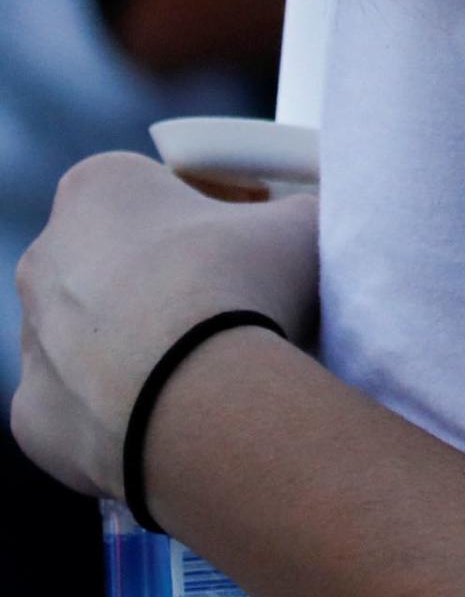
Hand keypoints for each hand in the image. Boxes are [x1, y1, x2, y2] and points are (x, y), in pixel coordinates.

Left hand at [12, 154, 315, 498]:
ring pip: (95, 333)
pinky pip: (84, 404)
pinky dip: (124, 406)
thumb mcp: (301, 220)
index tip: (257, 230)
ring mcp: (31, 340)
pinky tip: (174, 410)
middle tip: (236, 299)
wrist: (198, 400)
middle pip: (119, 256)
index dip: (218, 203)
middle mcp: (45, 256)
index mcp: (99, 189)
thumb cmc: (245, 286)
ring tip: (210, 361)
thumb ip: (290, 211)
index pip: (160, 183)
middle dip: (171, 274)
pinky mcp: (34, 413)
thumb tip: (299, 226)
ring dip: (143, 339)